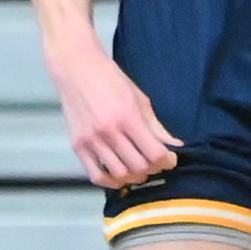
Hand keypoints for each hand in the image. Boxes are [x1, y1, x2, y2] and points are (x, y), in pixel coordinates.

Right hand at [50, 47, 180, 188]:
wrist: (75, 67)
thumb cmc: (109, 78)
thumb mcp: (139, 98)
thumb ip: (156, 125)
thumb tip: (175, 144)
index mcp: (127, 117)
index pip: (154, 153)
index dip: (167, 161)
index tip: (169, 159)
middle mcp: (108, 131)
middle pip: (139, 167)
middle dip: (153, 169)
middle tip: (156, 164)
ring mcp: (91, 140)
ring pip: (119, 174)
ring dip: (134, 176)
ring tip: (139, 169)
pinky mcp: (77, 145)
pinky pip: (95, 175)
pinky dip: (110, 181)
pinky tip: (119, 176)